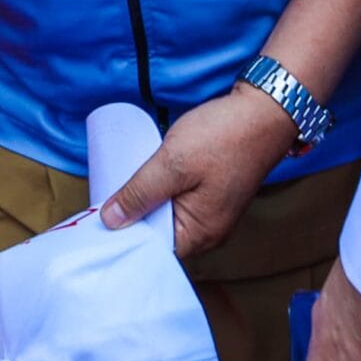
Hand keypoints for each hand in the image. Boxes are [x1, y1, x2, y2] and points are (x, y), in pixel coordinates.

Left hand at [100, 83, 293, 257]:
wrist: (265, 111)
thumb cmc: (223, 137)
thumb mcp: (172, 163)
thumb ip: (140, 193)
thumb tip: (109, 221)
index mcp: (201, 234)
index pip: (153, 250)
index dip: (124, 236)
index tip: (95, 223)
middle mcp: (209, 231)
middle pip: (159, 235)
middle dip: (131, 219)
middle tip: (101, 201)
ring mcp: (212, 213)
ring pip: (168, 217)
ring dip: (145, 204)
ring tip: (117, 188)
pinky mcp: (212, 195)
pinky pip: (179, 204)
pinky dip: (160, 195)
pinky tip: (142, 181)